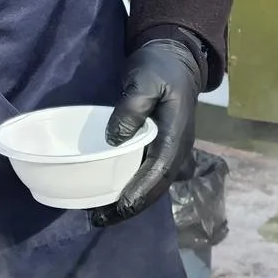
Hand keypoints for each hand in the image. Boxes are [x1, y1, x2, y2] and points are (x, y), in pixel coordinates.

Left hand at [91, 37, 204, 226]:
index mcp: (177, 134)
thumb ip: (132, 108)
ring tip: (100, 215)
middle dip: (131, 206)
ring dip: (129, 201)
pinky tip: (109, 194)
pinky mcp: (160, 146)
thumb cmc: (159, 66)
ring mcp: (170, 149)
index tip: (118, 206)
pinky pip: (146, 173)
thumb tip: (114, 140)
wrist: (176, 57)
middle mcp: (177, 148)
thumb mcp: (145, 80)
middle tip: (100, 219)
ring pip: (152, 183)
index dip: (139, 191)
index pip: (159, 170)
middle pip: (156, 186)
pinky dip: (129, 187)